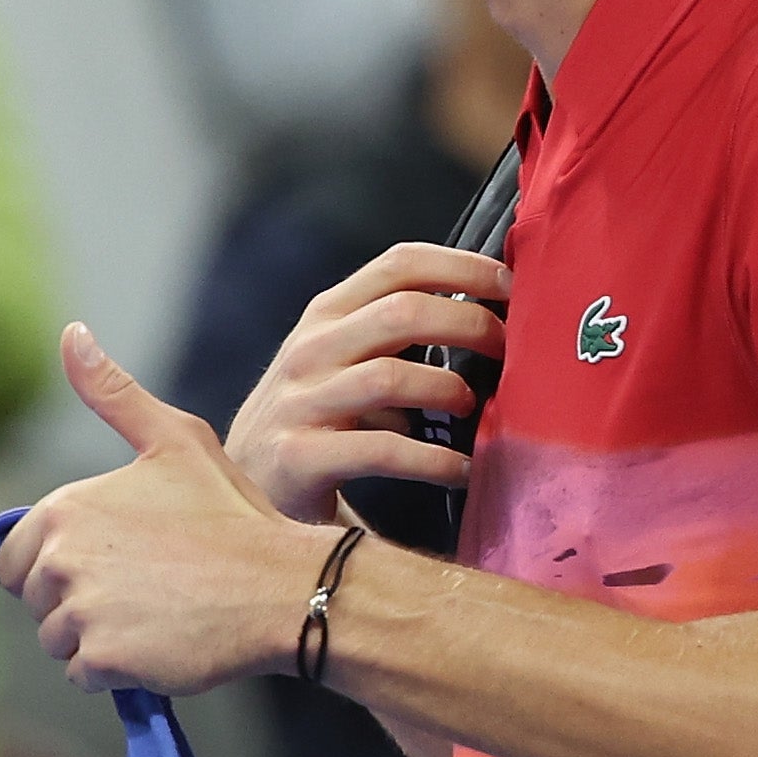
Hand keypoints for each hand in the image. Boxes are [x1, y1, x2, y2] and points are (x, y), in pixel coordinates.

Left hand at [2, 328, 339, 696]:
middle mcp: (59, 559)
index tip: (119, 560)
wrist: (284, 587)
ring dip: (100, 637)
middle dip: (81, 601)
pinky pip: (87, 676)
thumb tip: (70, 333)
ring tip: (160, 611)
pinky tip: (163, 640)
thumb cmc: (233, 515)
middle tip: (148, 587)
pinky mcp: (102, 658)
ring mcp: (78, 611)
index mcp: (64, 508)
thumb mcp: (175, 440)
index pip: (17, 558)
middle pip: (38, 601)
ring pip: (62, 641)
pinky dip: (118, 670)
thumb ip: (113, 393)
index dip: (62, 563)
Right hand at [222, 244, 509, 526]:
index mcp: (327, 315)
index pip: (399, 264)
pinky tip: (461, 471)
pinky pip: (381, 451)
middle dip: (470, 325)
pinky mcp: (298, 457)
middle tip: (508, 353)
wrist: (246, 491)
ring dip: (448, 390)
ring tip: (475, 409)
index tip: (511, 286)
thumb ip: (395, 337)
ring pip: (390, 376)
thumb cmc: (316, 421)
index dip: (462, 267)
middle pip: (403, 312)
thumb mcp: (343, 362)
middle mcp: (309, 349)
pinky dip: (434, 462)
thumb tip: (488, 321)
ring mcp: (300, 402)